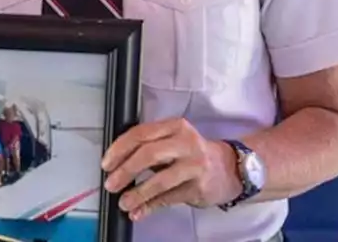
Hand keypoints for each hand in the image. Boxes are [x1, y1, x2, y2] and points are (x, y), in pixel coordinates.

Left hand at [100, 118, 241, 220]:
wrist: (230, 168)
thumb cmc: (193, 153)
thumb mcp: (172, 142)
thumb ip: (147, 149)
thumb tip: (116, 167)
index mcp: (175, 126)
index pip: (141, 133)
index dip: (119, 149)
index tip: (106, 163)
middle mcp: (186, 142)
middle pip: (149, 154)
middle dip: (125, 171)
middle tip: (111, 183)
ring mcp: (194, 165)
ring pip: (160, 180)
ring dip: (137, 193)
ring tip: (123, 202)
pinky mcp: (199, 187)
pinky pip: (169, 198)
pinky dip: (150, 206)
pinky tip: (139, 211)